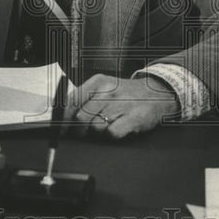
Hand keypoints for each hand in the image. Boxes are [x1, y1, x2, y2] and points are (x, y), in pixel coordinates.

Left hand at [63, 74, 178, 139]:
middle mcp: (108, 91)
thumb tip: (63, 118)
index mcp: (97, 82)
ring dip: (99, 132)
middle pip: (81, 118)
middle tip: (87, 131)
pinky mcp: (133, 118)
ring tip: (109, 124)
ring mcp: (121, 104)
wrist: (156, 93)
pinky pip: (112, 134)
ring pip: (95, 128)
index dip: (64, 118)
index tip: (62, 129)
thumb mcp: (103, 88)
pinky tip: (118, 128)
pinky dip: (112, 136)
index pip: (72, 101)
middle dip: (81, 129)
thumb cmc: (125, 94)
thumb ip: (84, 99)